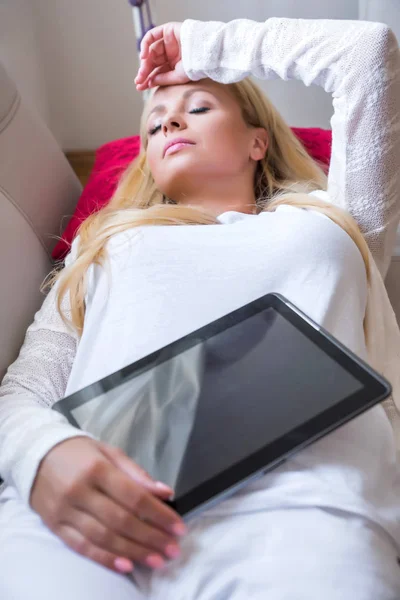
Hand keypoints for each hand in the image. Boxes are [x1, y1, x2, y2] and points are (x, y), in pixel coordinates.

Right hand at [30, 437, 186, 572]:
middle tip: (172, 549)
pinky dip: (105, 558)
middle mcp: (80, 491)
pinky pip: (82, 547)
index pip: (134, 496)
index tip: (178, 527)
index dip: (159, 514)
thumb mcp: (109, 452)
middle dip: (151, 537)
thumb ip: (137, 473)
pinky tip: (126, 565)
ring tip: (156, 560)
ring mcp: (65, 511)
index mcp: (97, 469)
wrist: (36, 454)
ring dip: (133, 551)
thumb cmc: (79, 452)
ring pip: (104, 537)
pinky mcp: (55, 525)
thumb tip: (165, 492)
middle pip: (121, 521)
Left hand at [135, 22, 189, 89]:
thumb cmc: (195, 66)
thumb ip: (162, 79)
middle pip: (152, 62)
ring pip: (151, 51)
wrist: (204, 52)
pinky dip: (144, 45)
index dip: (148, 78)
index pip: (157, 71)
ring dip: (144, 62)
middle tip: (139, 81)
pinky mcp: (167, 30)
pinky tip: (143, 57)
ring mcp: (168, 41)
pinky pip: (151, 36)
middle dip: (144, 72)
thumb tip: (149, 82)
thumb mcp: (177, 77)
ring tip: (142, 72)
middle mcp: (171, 52)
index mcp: (174, 64)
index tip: (140, 87)